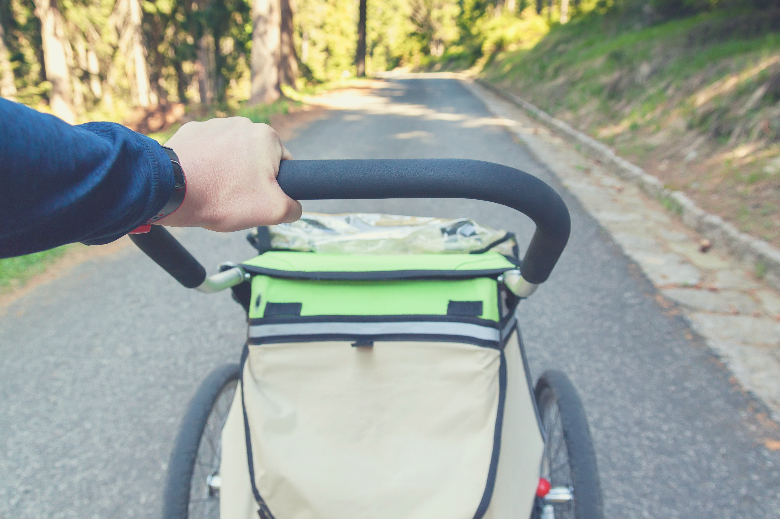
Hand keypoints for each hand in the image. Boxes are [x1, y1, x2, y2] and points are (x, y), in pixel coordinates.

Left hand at [157, 117, 301, 230]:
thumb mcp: (272, 211)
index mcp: (267, 137)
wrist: (170, 189)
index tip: (259, 200)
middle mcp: (242, 123)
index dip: (275, 187)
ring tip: (215, 192)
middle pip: (257, 159)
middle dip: (250, 179)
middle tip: (236, 200)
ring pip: (231, 155)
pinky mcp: (191, 132)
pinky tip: (199, 183)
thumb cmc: (222, 196)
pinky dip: (206, 167)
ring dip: (227, 172)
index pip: (284, 165)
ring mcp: (214, 125)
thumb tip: (294, 207)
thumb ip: (294, 209)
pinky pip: (207, 152)